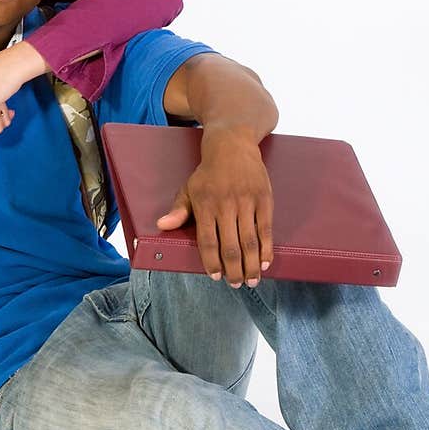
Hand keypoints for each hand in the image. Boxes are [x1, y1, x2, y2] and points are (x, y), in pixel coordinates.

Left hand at [155, 127, 273, 287]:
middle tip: (235, 284)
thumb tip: (162, 225)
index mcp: (205, 204)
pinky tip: (264, 262)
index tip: (216, 276)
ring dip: (251, 265)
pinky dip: (266, 248)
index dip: (212, 262)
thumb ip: (178, 210)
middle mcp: (226, 205)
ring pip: (250, 241)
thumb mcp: (189, 188)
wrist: (232, 145)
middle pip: (231, 246)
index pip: (208, 241)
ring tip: (251, 280)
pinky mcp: (264, 199)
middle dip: (234, 270)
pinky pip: (266, 229)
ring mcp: (247, 202)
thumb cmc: (208, 172)